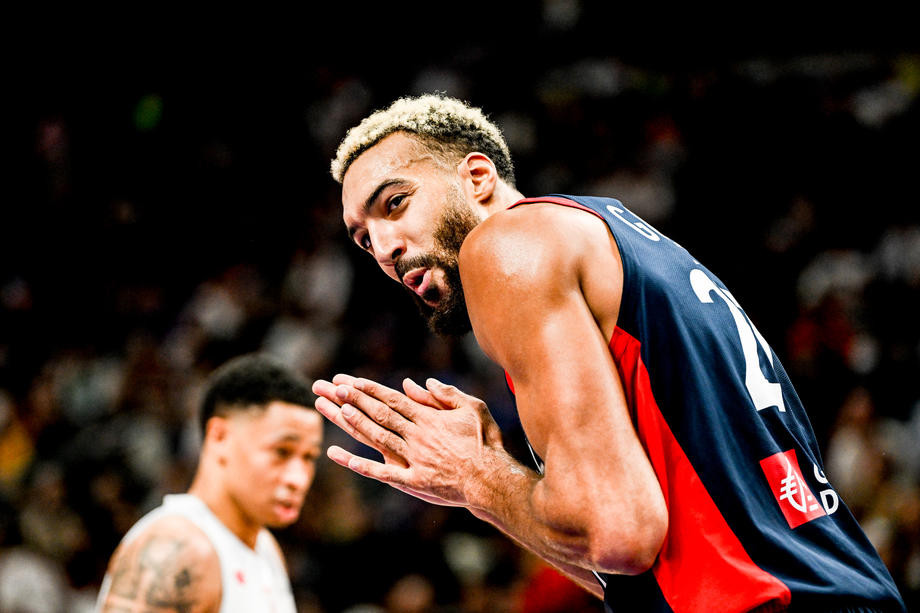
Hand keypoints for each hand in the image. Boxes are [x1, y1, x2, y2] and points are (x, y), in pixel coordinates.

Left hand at [312, 374, 503, 507]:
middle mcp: (417, 436)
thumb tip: (416, 383)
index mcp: (429, 418)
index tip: (349, 381)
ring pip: (376, 437)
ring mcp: (413, 459)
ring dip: (353, 423)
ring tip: (332, 409)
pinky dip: (357, 464)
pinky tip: (338, 456)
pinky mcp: (413, 481)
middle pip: (379, 414)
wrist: (492, 480)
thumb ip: (446, 394)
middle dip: (353, 399)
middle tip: (330, 388)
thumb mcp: (473, 408)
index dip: (369, 389)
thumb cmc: (486, 442)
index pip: (392, 399)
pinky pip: (380, 472)